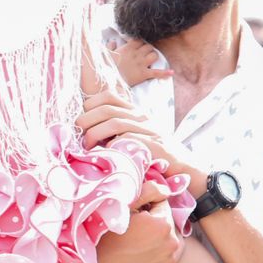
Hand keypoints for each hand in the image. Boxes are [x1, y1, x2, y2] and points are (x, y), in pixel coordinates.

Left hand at [75, 90, 203, 193]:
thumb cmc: (154, 154)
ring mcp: (148, 129)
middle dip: (86, 121)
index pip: (108, 96)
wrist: (184, 166)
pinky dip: (111, 145)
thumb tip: (86, 130)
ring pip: (113, 123)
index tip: (82, 121)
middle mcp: (142, 116)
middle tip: (78, 136)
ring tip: (87, 147)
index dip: (90, 104)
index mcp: (136, 111)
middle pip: (106, 109)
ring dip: (94, 134)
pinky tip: (105, 154)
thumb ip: (116, 129)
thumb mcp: (135, 135)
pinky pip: (126, 139)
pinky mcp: (153, 144)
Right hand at [96, 193, 183, 262]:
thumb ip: (150, 190)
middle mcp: (172, 243)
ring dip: (156, 235)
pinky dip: (157, 250)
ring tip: (135, 240)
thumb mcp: (124, 203)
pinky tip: (140, 252)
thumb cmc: (105, 230)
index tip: (131, 214)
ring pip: (167, 236)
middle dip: (153, 220)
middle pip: (166, 220)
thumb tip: (167, 191)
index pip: (162, 203)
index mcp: (163, 224)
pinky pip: (166, 253)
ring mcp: (169, 259)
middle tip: (132, 228)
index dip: (145, 205)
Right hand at [112, 37, 172, 87]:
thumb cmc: (106, 67)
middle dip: (148, 49)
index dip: (140, 42)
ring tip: (151, 60)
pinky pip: (157, 72)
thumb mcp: (106, 54)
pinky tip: (171, 72)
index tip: (138, 46)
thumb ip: (110, 47)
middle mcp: (137, 54)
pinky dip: (165, 73)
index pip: (139, 40)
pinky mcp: (144, 74)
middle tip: (145, 54)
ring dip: (153, 57)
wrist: (109, 81)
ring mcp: (141, 64)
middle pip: (149, 46)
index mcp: (128, 48)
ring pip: (154, 55)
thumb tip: (112, 42)